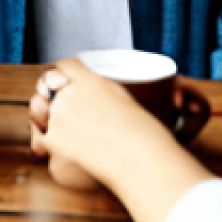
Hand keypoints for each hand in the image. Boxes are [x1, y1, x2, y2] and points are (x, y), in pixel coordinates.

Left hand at [30, 59, 213, 221]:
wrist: (137, 157)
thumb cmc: (151, 134)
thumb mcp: (154, 104)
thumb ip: (175, 99)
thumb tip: (183, 99)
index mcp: (89, 75)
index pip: (64, 65)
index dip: (61, 72)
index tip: (62, 80)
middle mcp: (69, 91)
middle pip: (46, 85)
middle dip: (47, 93)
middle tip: (53, 105)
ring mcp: (58, 115)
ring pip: (37, 110)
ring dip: (40, 116)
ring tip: (45, 123)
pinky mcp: (54, 140)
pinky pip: (39, 140)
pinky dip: (41, 144)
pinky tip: (41, 145)